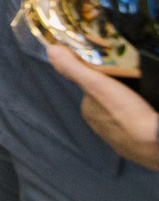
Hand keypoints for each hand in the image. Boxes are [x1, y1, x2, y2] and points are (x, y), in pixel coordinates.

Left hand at [48, 45, 158, 170]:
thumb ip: (73, 68)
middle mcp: (100, 128)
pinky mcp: (139, 149)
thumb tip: (51, 51)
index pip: (92, 89)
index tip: (116, 74)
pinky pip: (138, 130)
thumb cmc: (127, 113)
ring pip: (123, 116)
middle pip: (108, 102)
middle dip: (117, 93)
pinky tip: (148, 115)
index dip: (103, 79)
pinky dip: (142, 122)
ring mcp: (120, 140)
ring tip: (142, 100)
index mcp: (89, 112)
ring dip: (131, 107)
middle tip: (132, 86)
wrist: (158, 143)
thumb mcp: (97, 84)